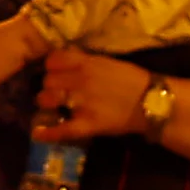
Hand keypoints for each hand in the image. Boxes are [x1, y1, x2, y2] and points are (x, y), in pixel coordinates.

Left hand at [33, 48, 152, 142]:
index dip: (51, 66)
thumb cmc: (133, 79)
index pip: (52, 60)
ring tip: (53, 107)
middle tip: (57, 91)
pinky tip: (37, 134)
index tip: (55, 71)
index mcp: (87, 63)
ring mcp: (82, 103)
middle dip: (49, 85)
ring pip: (47, 100)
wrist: (153, 101)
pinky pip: (62, 129)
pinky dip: (47, 133)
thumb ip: (85, 60)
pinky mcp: (87, 124)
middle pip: (47, 80)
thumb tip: (66, 56)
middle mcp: (80, 80)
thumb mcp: (108, 61)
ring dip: (47, 103)